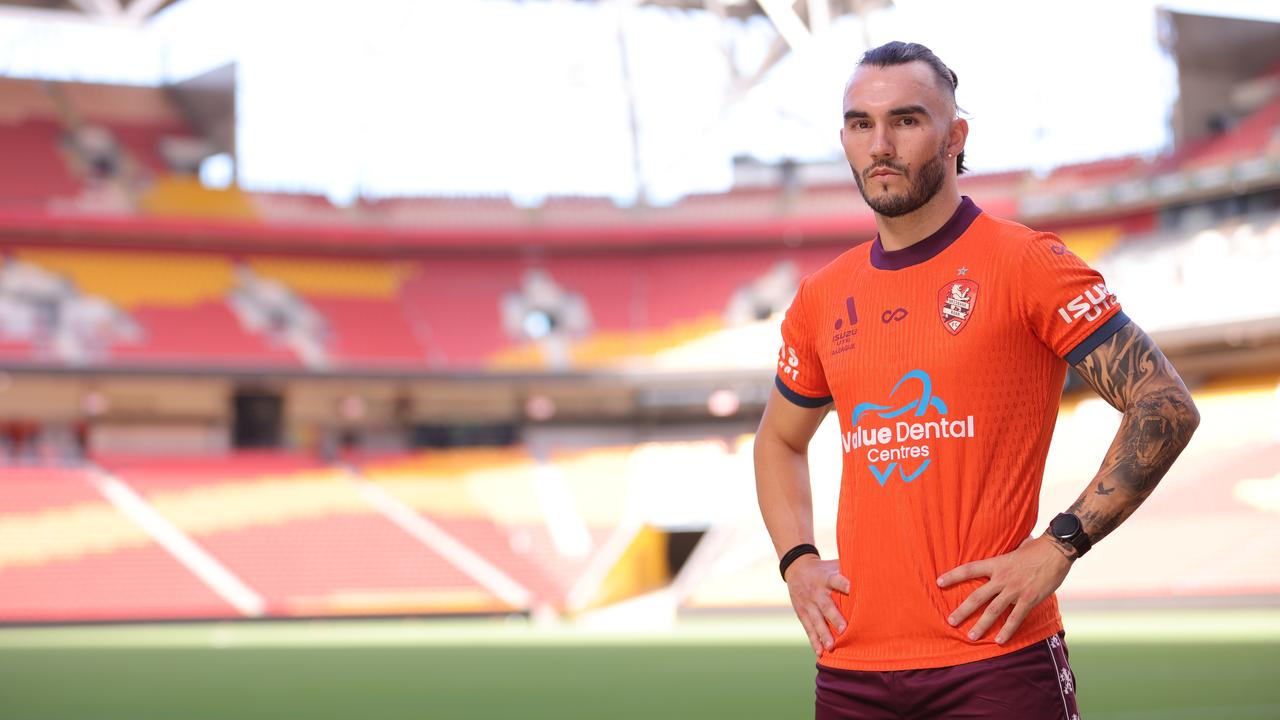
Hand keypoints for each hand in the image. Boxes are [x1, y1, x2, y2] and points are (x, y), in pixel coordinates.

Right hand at [785, 555, 849, 655]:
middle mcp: (816, 591)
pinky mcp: (802, 613)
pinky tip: (820, 652)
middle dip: (834, 618)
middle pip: (826, 605)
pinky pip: (808, 628)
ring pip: (816, 620)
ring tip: (831, 647)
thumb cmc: (824, 569)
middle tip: (844, 630)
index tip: (852, 589)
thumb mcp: (833, 565)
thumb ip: (849, 571)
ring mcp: (808, 603)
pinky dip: (814, 640)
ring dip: (823, 634)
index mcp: (826, 578)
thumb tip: (875, 573)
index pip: (835, 580)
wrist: (796, 568)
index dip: (843, 584)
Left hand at [936, 535, 1072, 644]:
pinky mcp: (1028, 599)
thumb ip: (1006, 555)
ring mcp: (1015, 590)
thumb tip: (1005, 550)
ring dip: (981, 625)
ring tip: (971, 636)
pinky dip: (1007, 630)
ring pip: (993, 611)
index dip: (952, 576)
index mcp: (996, 564)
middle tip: (951, 621)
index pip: (968, 569)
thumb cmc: (1037, 548)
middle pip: (977, 596)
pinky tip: (1000, 641)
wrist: (1056, 551)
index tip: (939, 583)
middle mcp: (1002, 578)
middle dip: (962, 610)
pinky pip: (1015, 618)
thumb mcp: (1015, 548)